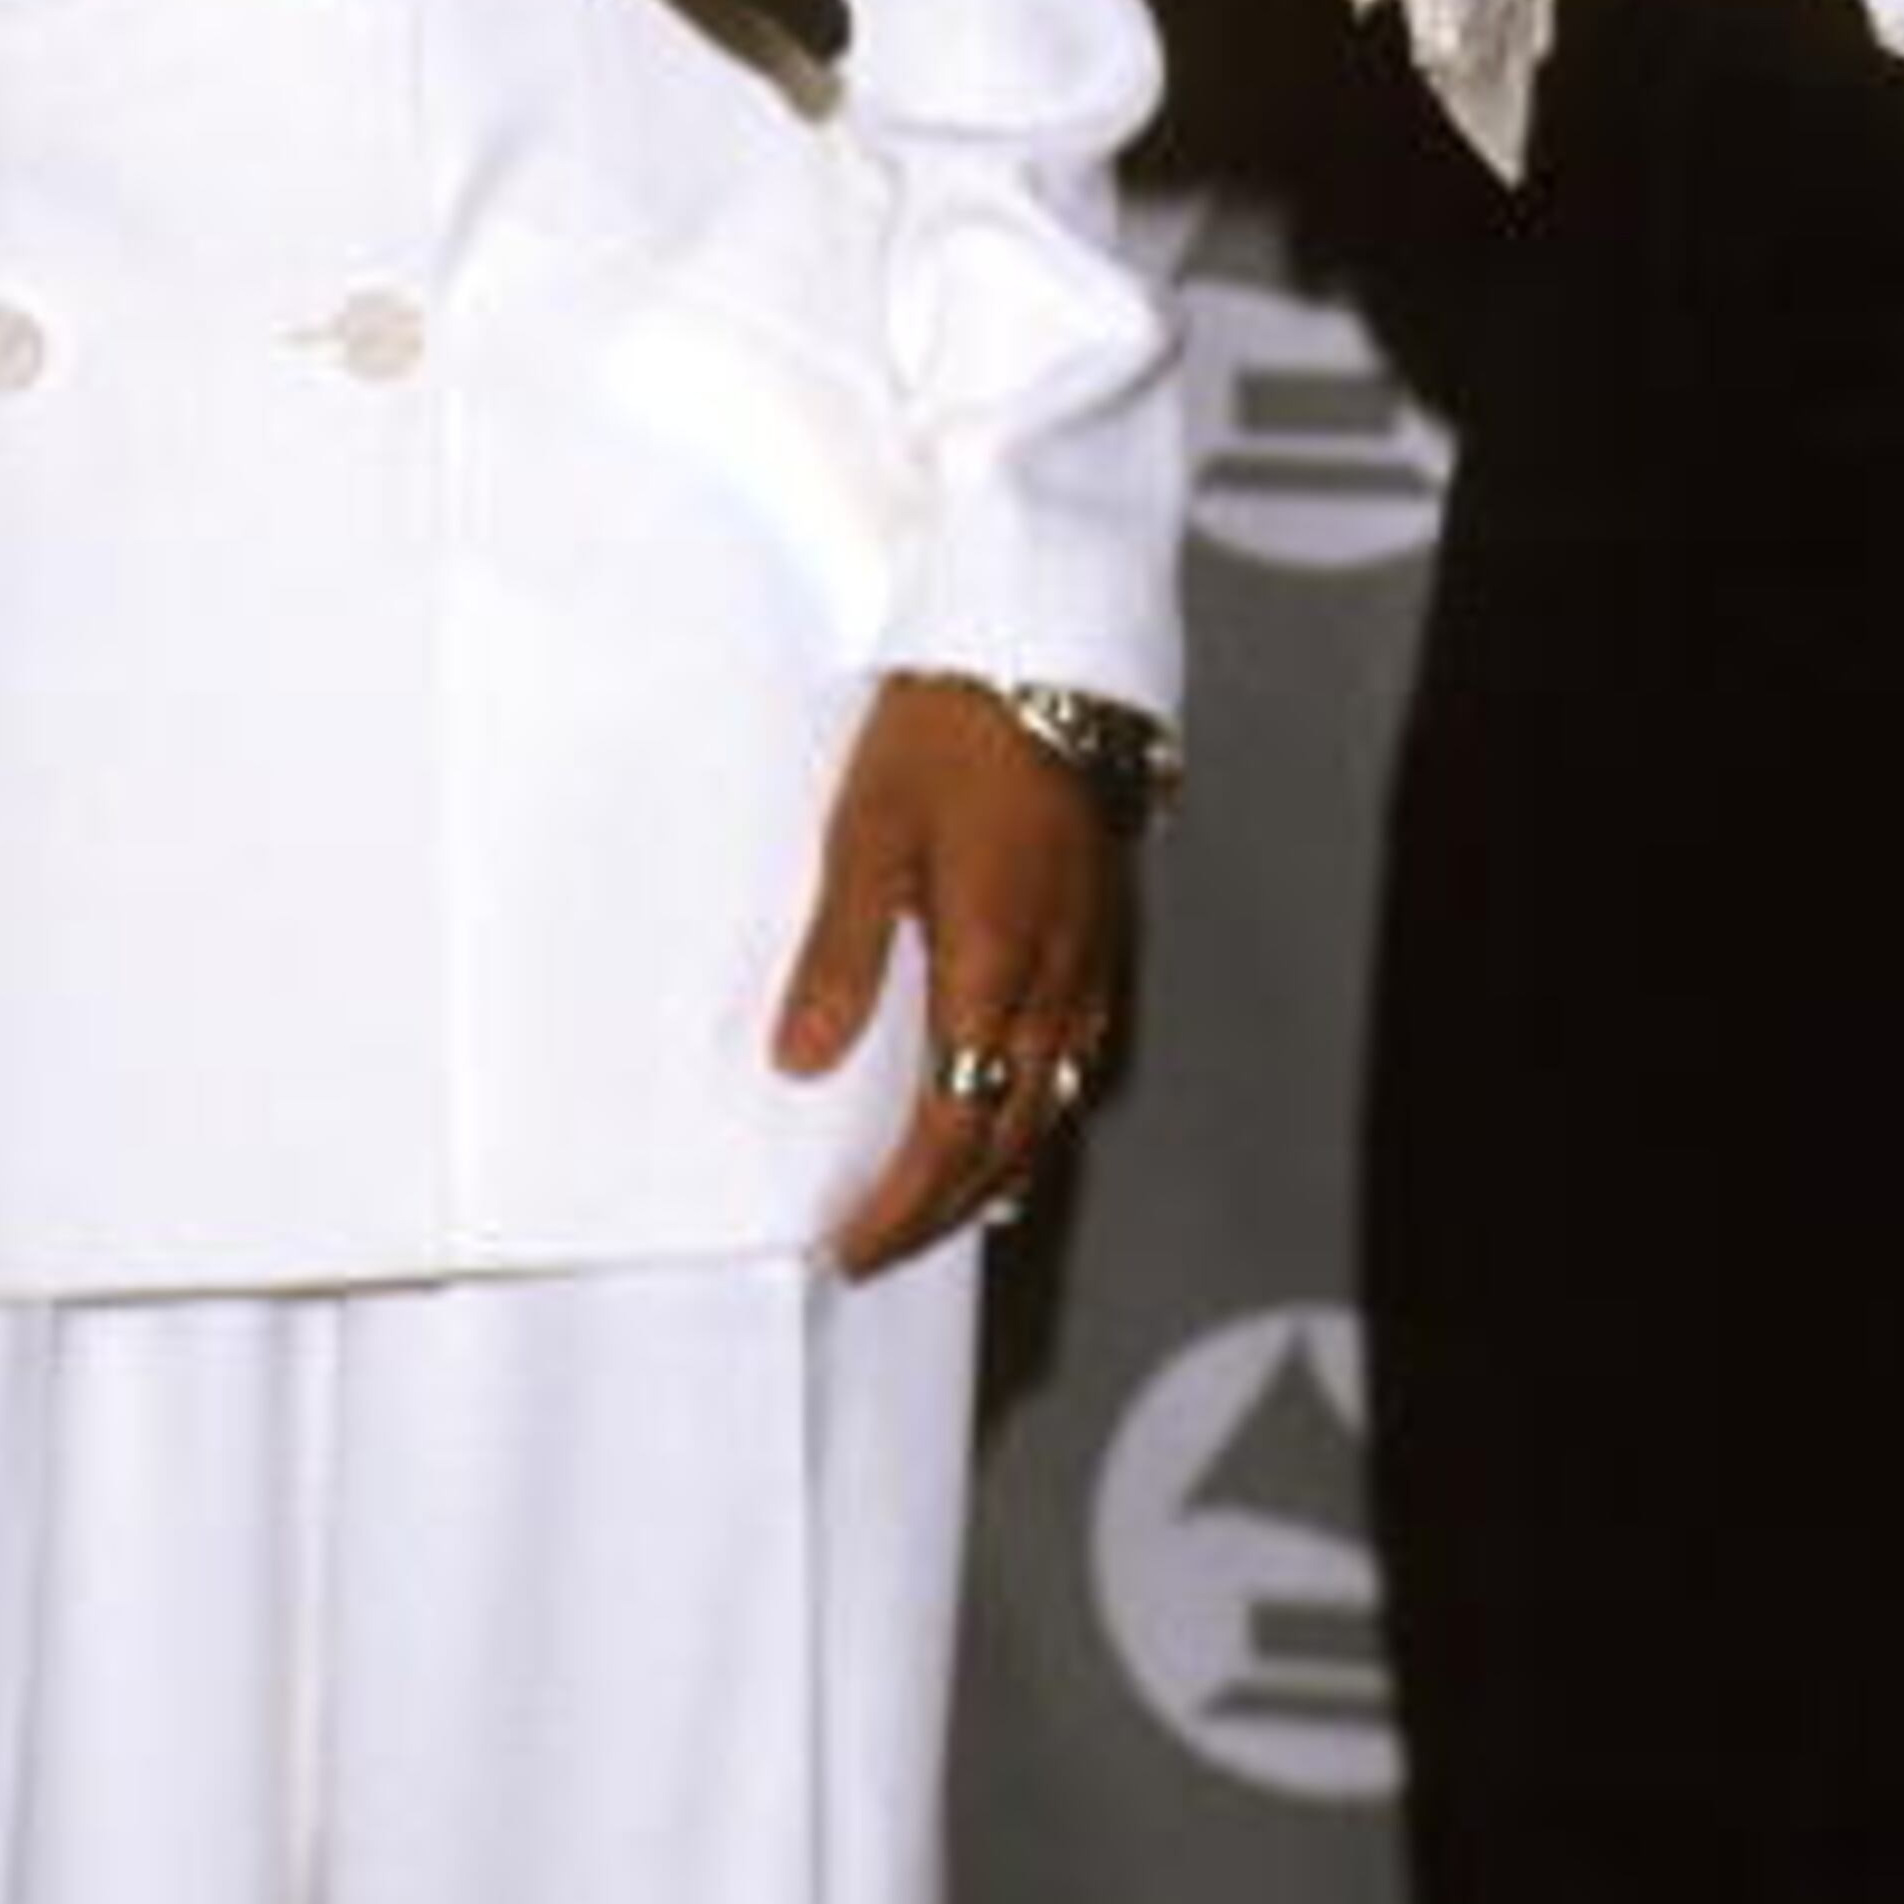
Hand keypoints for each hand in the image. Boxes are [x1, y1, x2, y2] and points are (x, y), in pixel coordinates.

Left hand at [777, 674, 1128, 1275]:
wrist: (1050, 655)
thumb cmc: (951, 733)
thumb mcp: (868, 833)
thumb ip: (839, 956)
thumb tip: (798, 1066)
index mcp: (992, 970)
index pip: (950, 1134)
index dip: (902, 1207)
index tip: (850, 1248)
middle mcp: (1054, 989)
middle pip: (1006, 1145)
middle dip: (941, 1212)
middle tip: (877, 1248)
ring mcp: (1090, 968)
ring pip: (1051, 1113)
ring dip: (993, 1174)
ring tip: (935, 1207)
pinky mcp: (1104, 940)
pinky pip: (1077, 1064)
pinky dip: (1036, 1115)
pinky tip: (1008, 1113)